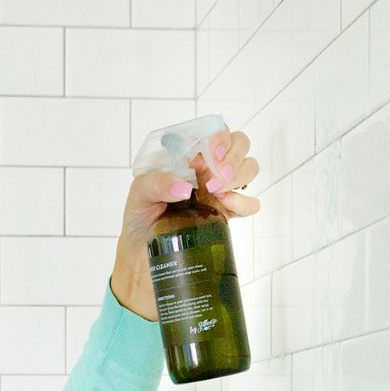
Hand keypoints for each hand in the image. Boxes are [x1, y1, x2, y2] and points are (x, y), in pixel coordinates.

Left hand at [111, 126, 260, 319]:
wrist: (143, 257)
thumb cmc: (140, 220)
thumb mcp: (138, 196)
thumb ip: (155, 183)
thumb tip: (185, 188)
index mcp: (187, 158)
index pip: (214, 132)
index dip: (219, 137)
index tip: (210, 153)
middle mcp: (207, 171)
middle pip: (239, 144)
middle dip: (233, 155)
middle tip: (212, 177)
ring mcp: (220, 192)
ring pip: (250, 168)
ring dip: (239, 175)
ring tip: (216, 191)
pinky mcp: (226, 215)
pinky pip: (251, 203)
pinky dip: (245, 202)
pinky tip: (226, 206)